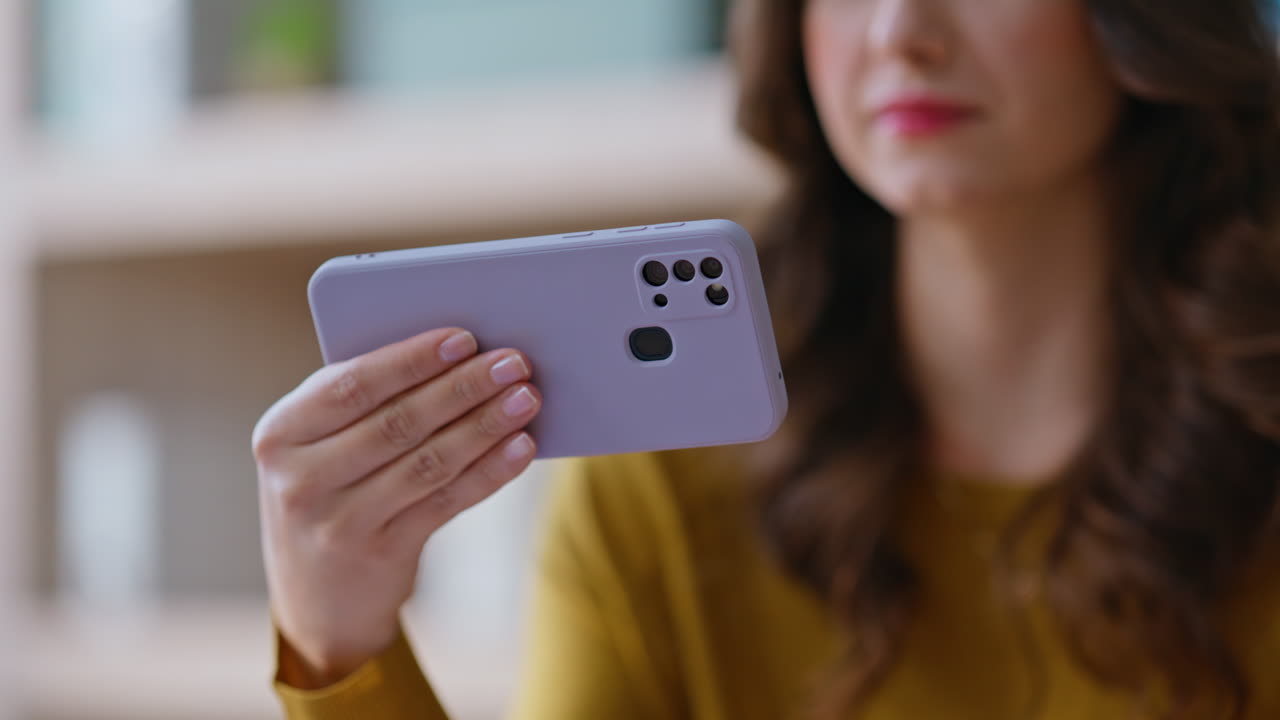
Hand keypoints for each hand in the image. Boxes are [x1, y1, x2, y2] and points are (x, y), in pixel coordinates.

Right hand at [253, 328, 540, 686]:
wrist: (315, 596)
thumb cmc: (330, 488)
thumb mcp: (320, 446)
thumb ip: (366, 402)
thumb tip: (458, 353)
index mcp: (280, 433)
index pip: (350, 385)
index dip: (410, 360)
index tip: (464, 338)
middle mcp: (300, 479)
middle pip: (397, 422)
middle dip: (462, 387)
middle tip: (513, 362)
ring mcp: (338, 523)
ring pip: (428, 462)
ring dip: (485, 425)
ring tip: (526, 398)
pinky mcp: (380, 554)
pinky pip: (446, 501)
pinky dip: (490, 471)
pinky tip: (522, 447)